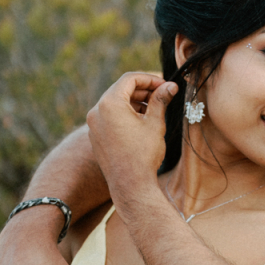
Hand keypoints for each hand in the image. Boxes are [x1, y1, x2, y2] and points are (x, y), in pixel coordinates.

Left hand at [86, 73, 177, 200]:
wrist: (130, 185)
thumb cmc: (143, 154)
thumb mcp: (155, 123)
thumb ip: (161, 100)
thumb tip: (171, 86)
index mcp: (110, 103)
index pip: (130, 79)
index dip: (150, 79)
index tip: (164, 85)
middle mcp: (96, 110)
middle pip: (120, 90)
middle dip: (142, 91)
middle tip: (161, 96)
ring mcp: (93, 124)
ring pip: (114, 104)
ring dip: (134, 103)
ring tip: (153, 111)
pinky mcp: (95, 136)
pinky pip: (109, 118)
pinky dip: (124, 115)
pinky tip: (140, 124)